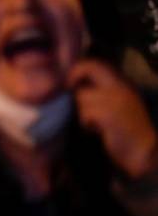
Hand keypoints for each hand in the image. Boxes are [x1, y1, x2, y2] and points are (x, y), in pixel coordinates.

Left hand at [69, 59, 157, 178]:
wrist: (144, 152)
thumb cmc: (128, 131)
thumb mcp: (119, 105)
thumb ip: (102, 93)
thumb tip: (75, 86)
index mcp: (123, 84)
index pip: (96, 63)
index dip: (78, 69)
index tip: (70, 83)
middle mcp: (120, 87)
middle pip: (90, 68)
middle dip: (74, 78)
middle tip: (70, 90)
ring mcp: (116, 99)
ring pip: (82, 96)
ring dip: (82, 111)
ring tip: (94, 123)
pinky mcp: (110, 114)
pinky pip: (86, 112)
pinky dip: (86, 123)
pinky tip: (97, 130)